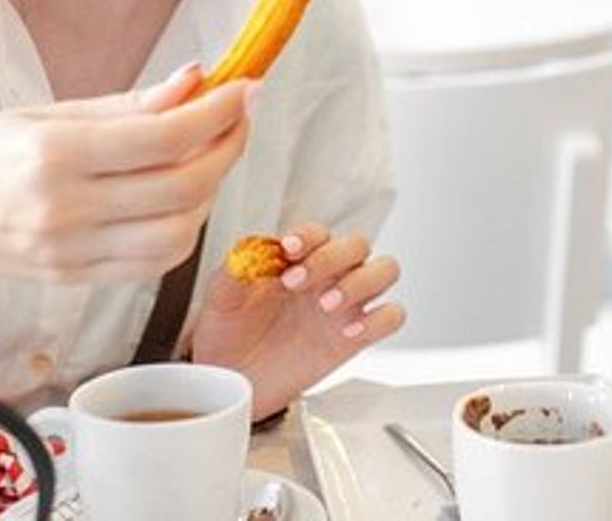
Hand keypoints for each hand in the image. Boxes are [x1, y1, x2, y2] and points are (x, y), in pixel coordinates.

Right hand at [0, 63, 254, 285]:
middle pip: (183, 187)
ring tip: (210, 155)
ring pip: (179, 233)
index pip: (164, 137)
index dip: (218, 112)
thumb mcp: (46, 112)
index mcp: (55, 156)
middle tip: (239, 115)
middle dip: (228, 147)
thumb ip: (127, 105)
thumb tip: (195, 79)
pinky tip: (182, 197)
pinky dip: (184, 230)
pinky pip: (154, 262)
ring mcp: (72, 252)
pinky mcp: (77, 279)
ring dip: (211, 192)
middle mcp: (67, 210)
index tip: (245, 87)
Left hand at [189, 223, 405, 418]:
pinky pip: (391, 317)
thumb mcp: (220, 297)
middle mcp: (326, 277)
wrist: (231, 380)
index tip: (288, 249)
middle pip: (358, 244)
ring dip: (362, 282)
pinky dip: (378, 319)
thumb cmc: (229, 333)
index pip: (318, 232)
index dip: (308, 236)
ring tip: (326, 305)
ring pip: (385, 270)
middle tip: (296, 283)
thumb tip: (251, 250)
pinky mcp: (355, 338)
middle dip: (331, 258)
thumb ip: (234, 270)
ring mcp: (344, 306)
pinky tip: (349, 331)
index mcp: (297, 260)